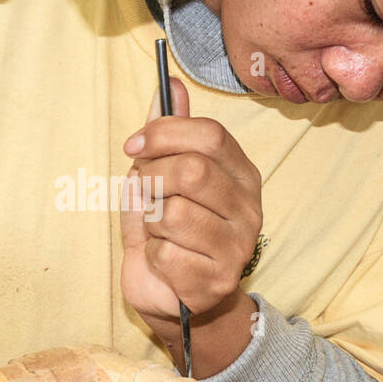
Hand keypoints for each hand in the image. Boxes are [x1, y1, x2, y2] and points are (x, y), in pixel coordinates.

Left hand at [120, 79, 262, 323]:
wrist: (175, 297)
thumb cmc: (168, 231)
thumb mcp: (162, 175)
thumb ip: (168, 132)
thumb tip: (169, 84)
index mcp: (241, 174)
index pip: (210, 135)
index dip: (164, 133)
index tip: (133, 147)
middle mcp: (249, 208)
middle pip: (192, 170)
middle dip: (152, 179)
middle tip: (145, 194)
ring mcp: (238, 246)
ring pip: (174, 214)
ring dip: (151, 221)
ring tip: (159, 231)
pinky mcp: (218, 280)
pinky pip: (167, 253)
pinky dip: (152, 255)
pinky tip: (164, 260)